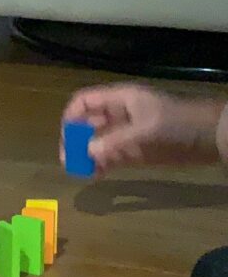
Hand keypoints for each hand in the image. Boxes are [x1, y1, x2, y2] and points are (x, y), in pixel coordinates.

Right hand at [60, 84, 223, 173]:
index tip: (67, 139)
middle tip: (70, 161)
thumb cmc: (178, 125)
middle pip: (86, 123)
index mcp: (120, 100)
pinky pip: (109, 157)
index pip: (84, 102)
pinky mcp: (134, 150)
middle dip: (75, 140)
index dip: (71, 118)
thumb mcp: (146, 130)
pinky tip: (95, 175)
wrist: (210, 137)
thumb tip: (87, 152)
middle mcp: (118, 115)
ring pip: (95, 142)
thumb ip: (115, 141)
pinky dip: (99, 165)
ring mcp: (125, 133)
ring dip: (85, 155)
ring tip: (80, 171)